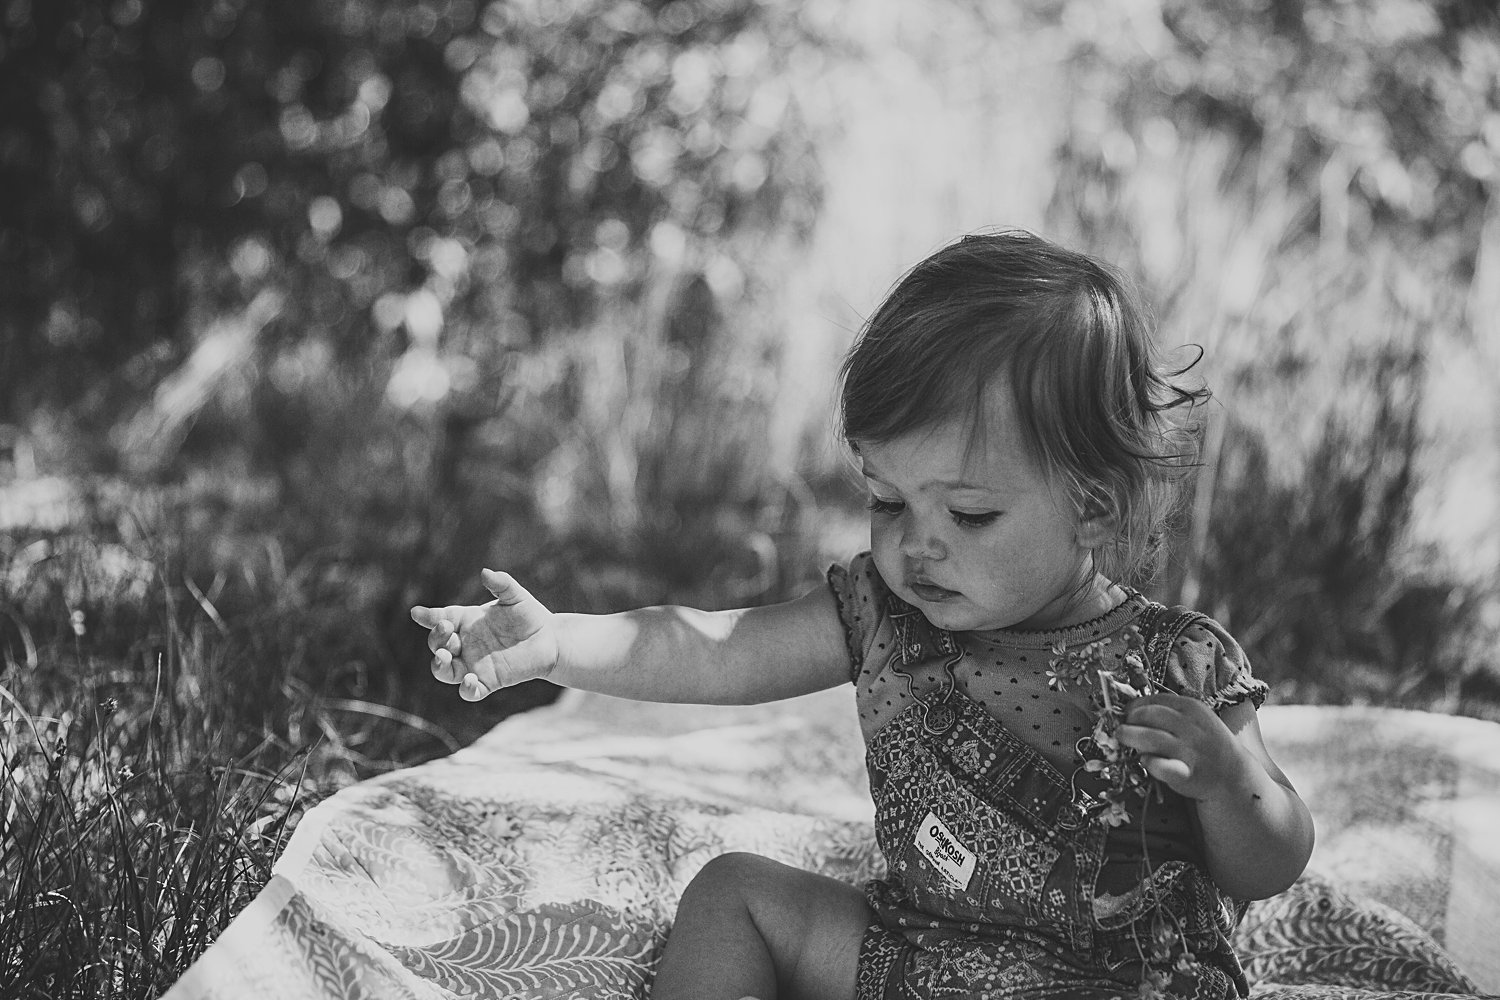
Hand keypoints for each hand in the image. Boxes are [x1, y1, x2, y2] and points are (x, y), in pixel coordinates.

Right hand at [409, 570, 559, 700]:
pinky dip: (466, 689)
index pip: (439, 618)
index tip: (417, 613)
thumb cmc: (529, 615)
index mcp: (466, 620)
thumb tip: (485, 572)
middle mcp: (465, 643)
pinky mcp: (489, 681)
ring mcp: (474, 664)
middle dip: (435, 638)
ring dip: (439, 664)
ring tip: (443, 656)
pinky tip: (470, 680)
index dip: (427, 616)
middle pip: (437, 644)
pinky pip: (470, 691)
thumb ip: (501, 584)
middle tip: (446, 629)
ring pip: (445, 670)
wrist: (550, 639)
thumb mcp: (515, 596)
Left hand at [1115, 693, 1251, 800]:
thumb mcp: (1194, 719)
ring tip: (1124, 740)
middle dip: (1129, 721)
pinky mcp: (1185, 773)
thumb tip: (1130, 711)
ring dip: (1131, 737)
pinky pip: (1160, 765)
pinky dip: (1149, 762)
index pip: (1153, 700)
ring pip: (1149, 738)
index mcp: (1191, 708)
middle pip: (1147, 716)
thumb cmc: (1206, 743)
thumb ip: (1169, 714)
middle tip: (1123, 728)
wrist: (1233, 774)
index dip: (1134, 706)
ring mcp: (1188, 750)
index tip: (1127, 714)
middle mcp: (1189, 726)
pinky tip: (1146, 761)